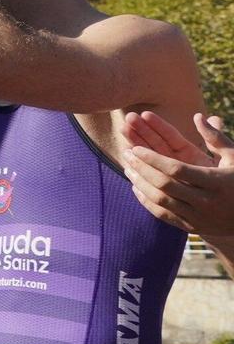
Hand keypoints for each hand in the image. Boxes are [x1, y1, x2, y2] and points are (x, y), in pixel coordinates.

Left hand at [122, 110, 233, 237]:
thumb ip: (216, 137)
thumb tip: (198, 115)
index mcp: (217, 182)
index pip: (177, 169)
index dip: (153, 158)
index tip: (136, 148)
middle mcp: (207, 202)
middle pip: (164, 185)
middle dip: (142, 168)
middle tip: (126, 153)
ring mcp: (199, 218)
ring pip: (160, 201)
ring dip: (140, 183)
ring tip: (127, 167)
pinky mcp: (193, 228)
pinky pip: (163, 215)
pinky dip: (146, 201)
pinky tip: (136, 187)